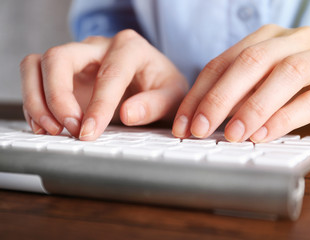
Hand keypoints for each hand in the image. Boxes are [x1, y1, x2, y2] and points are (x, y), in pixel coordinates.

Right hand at [21, 29, 187, 139]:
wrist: (155, 81)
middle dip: (58, 97)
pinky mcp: (66, 73)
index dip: (97, 105)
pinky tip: (47, 125)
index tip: (89, 133)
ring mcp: (79, 57)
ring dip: (38, 99)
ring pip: (39, 64)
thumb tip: (128, 114)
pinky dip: (35, 103)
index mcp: (129, 47)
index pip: (108, 74)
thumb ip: (154, 104)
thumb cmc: (163, 86)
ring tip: (52, 129)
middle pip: (60, 58)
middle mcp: (99, 46)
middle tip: (70, 128)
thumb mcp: (172, 96)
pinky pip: (36, 78)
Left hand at [172, 24, 309, 141]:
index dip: (199, 94)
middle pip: (251, 62)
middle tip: (200, 130)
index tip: (182, 124)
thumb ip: (235, 96)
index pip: (223, 62)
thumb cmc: (296, 91)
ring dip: (253, 107)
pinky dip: (284, 118)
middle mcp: (295, 40)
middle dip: (220, 98)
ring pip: (285, 74)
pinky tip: (263, 135)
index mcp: (267, 38)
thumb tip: (199, 121)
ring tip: (233, 134)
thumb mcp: (259, 88)